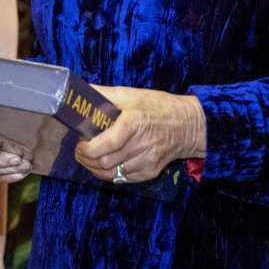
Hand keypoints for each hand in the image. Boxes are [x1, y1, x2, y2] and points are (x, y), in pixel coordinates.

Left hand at [74, 85, 205, 182]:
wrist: (188, 124)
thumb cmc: (157, 106)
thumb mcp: (130, 94)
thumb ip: (104, 93)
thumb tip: (80, 89)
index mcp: (132, 124)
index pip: (106, 144)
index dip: (88, 148)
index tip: (80, 143)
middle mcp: (140, 145)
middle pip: (105, 162)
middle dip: (86, 159)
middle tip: (81, 151)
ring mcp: (147, 161)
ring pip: (112, 174)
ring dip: (94, 168)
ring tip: (89, 158)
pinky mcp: (151, 172)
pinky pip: (124, 179)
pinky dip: (110, 174)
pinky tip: (105, 165)